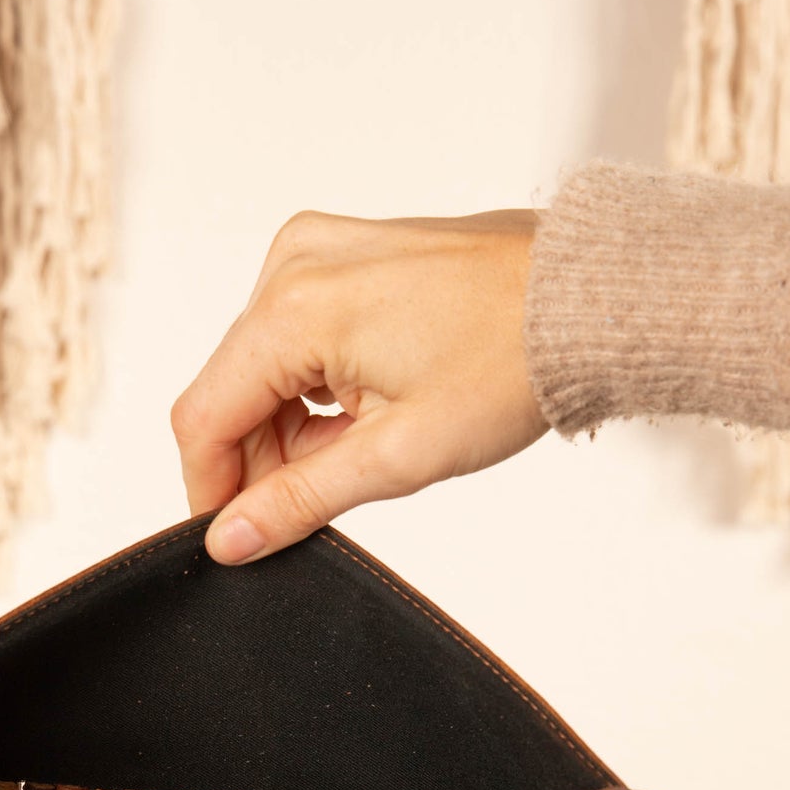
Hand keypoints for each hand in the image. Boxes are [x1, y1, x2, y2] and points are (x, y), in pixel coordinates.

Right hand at [171, 209, 546, 562]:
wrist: (587, 300)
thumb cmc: (513, 362)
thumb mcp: (400, 455)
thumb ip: (299, 501)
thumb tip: (230, 540)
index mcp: (294, 307)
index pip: (203, 417)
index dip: (210, 488)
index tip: (235, 535)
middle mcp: (292, 264)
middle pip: (229, 390)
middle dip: (262, 457)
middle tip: (324, 499)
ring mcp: (316, 250)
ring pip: (260, 366)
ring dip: (293, 424)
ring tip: (368, 446)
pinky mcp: (342, 252)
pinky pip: (294, 334)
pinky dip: (316, 385)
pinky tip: (369, 408)